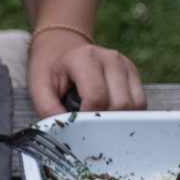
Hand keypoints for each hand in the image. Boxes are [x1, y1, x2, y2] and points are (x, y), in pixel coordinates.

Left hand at [27, 30, 145, 117]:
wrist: (61, 48)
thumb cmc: (50, 70)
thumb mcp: (39, 88)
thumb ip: (49, 110)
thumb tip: (67, 131)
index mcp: (84, 58)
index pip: (97, 97)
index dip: (88, 117)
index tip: (77, 123)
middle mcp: (110, 58)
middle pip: (120, 103)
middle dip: (104, 120)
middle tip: (87, 123)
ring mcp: (125, 64)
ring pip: (134, 105)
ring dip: (117, 119)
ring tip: (97, 116)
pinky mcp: (133, 72)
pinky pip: (140, 102)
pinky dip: (126, 114)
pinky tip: (108, 113)